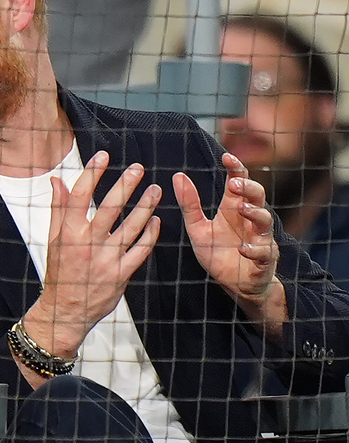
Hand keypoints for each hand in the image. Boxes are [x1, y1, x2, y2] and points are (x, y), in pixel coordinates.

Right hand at [28, 152, 161, 355]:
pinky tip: (157, 222)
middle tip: (138, 169)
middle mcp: (88, 243)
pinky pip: (140, 250)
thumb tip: (57, 181)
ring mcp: (106, 259)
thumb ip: (58, 209)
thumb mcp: (53, 239)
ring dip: (145, 207)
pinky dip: (150, 235)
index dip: (93, 174)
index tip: (104, 157)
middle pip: (110, 208)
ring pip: (131, 227)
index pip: (80, 196)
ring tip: (155, 191)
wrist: (66, 310)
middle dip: (126, 185)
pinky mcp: (121, 274)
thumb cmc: (60, 272)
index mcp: (69, 232)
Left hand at [173, 153, 278, 303]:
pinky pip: (264, 253)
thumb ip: (189, 205)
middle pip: (258, 196)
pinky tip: (243, 248)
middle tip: (235, 183)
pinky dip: (254, 249)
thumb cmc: (218, 253)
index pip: (240, 183)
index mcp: (234, 209)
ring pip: (265, 221)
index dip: (237, 169)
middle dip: (249, 188)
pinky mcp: (263, 261)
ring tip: (241, 208)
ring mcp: (260, 239)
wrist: (234, 285)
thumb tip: (177, 176)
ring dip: (255, 213)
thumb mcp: (198, 229)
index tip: (227, 156)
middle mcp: (250, 221)